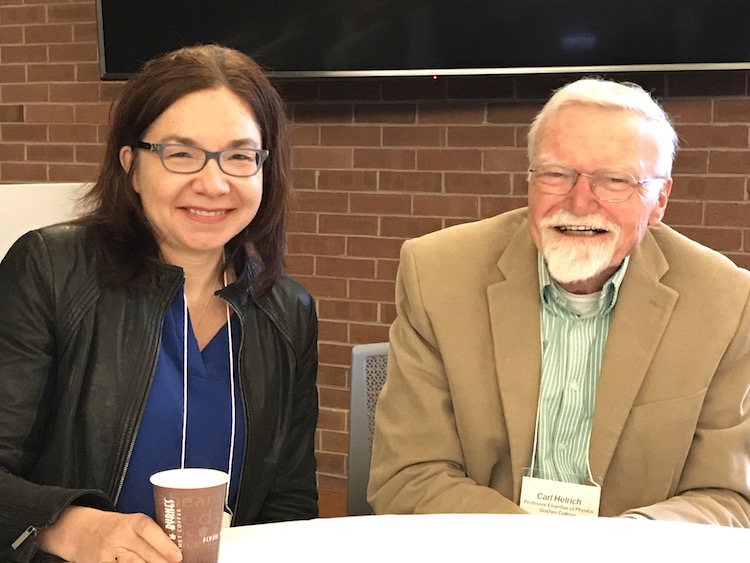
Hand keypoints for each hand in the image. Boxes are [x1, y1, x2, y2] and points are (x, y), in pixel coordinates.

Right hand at [37, 505, 182, 562]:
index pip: (149, 530)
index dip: (164, 544)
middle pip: (143, 553)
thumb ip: (151, 534)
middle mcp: (119, 537)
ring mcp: (107, 553)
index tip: (178, 556)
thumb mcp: (131, 523)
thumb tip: (177, 547)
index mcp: (131, 522)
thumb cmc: (115, 527)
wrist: (79, 530)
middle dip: (161, 562)